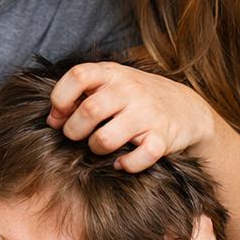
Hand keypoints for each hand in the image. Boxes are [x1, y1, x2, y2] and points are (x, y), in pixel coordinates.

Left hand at [46, 61, 214, 171]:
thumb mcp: (111, 83)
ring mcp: (147, 114)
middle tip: (76, 136)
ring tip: (99, 146)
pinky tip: (122, 162)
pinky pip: (139, 158)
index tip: (60, 115)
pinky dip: (126, 165)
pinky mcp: (162, 138)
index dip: (60, 98)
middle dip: (74, 130)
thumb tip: (52, 119)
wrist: (187, 108)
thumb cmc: (136, 98)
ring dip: (96, 148)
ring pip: (107, 138)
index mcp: (111, 73)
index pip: (78, 76)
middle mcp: (129, 90)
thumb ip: (81, 94)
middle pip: (89, 111)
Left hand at [103, 216, 229, 239]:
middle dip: (179, 210)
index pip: (209, 228)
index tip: (165, 204)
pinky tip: (136, 225)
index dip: (187, 214)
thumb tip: (176, 221)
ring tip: (143, 210)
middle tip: (153, 200)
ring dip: (166, 216)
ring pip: (188, 226)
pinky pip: (166, 238)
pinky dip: (152, 229)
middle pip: (201, 223)